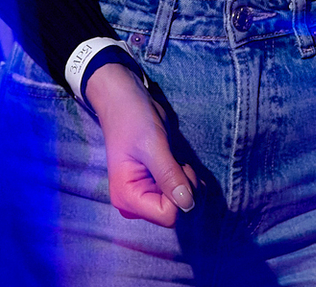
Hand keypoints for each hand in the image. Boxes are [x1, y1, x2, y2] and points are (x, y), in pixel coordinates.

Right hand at [82, 62, 197, 226]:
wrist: (125, 101)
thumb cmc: (133, 119)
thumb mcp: (153, 146)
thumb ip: (169, 176)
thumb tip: (188, 205)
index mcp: (127, 198)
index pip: (167, 216)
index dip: (180, 195)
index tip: (178, 168)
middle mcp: (136, 203)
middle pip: (176, 214)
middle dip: (187, 190)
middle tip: (181, 164)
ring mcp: (146, 196)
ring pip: (182, 206)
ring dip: (190, 185)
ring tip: (179, 162)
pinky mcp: (156, 187)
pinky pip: (182, 196)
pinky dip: (189, 182)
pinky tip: (180, 165)